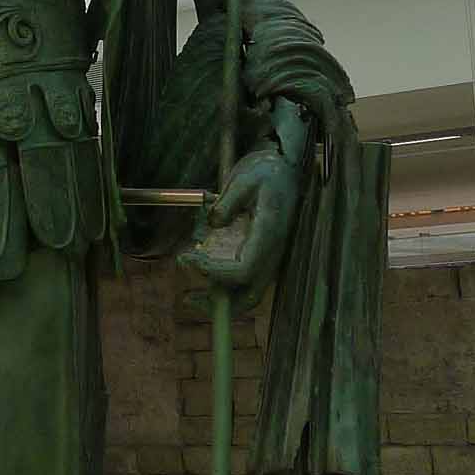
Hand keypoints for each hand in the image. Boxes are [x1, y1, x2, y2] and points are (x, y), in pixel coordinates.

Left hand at [179, 142, 299, 302]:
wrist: (286, 169)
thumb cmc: (266, 172)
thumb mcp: (245, 179)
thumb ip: (228, 202)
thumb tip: (214, 222)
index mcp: (268, 234)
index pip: (244, 269)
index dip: (216, 272)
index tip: (190, 260)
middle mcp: (272, 251)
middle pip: (251, 295)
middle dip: (221, 304)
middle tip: (188, 298)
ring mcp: (269, 257)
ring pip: (249, 293)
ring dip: (222, 300)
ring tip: (191, 297)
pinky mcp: (263, 255)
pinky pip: (246, 281)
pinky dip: (225, 287)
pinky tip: (204, 277)